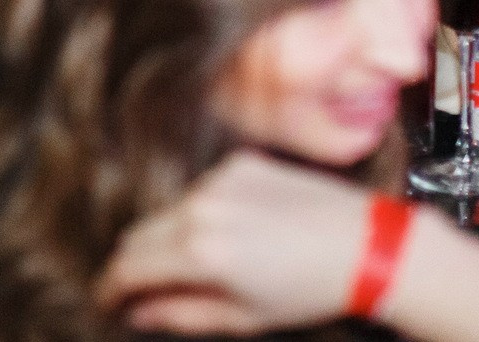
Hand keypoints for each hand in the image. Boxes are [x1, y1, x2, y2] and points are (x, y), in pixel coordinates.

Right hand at [99, 152, 478, 341]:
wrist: (369, 245)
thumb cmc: (313, 289)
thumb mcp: (244, 317)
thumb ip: (180, 314)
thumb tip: (137, 314)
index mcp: (199, 251)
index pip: (127, 266)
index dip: (111, 287)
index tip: (108, 300)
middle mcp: (201, 207)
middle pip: (139, 234)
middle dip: (134, 263)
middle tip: (139, 289)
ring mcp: (219, 179)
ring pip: (168, 210)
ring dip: (170, 236)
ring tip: (201, 263)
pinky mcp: (240, 162)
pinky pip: (202, 189)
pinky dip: (203, 212)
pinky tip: (234, 232)